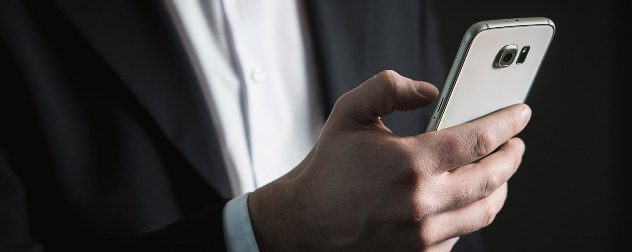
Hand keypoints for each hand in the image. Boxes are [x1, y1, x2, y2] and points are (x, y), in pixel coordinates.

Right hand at [248, 70, 530, 250]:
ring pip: (485, 210)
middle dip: (512, 157)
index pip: (479, 139)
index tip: (519, 115)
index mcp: (409, 161)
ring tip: (497, 173)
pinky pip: (463, 234)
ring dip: (500, 187)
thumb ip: (388, 87)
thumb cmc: (328, 168)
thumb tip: (430, 91)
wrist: (306, 223)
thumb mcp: (349, 113)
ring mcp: (423, 234)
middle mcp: (422, 201)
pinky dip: (471, 214)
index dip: (506, 123)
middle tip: (515, 144)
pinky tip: (463, 200)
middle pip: (493, 177)